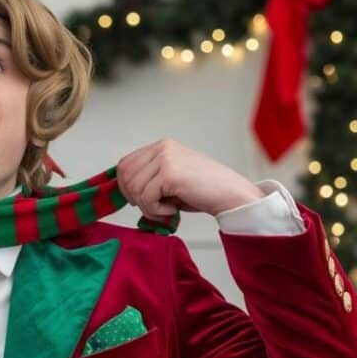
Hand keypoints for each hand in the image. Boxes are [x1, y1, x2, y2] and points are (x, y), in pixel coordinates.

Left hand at [116, 138, 264, 220]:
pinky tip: (172, 210)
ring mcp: (166, 158)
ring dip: (147, 207)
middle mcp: (163, 148)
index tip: (138, 201)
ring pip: (134, 188)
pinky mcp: (170, 173)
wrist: (232, 195)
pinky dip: (156, 211)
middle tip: (154, 208)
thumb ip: (149, 178)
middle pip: (125, 176)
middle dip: (135, 198)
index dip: (125, 186)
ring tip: (166, 209)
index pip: (125, 164)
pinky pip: (146, 198)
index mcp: (162, 146)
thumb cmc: (204, 191)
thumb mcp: (170, 179)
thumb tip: (124, 191)